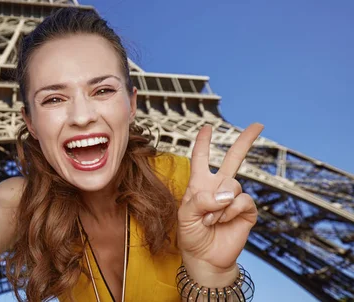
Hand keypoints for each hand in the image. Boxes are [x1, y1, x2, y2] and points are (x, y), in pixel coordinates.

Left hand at [177, 123, 263, 286]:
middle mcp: (219, 188)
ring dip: (219, 204)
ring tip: (210, 220)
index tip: (207, 127)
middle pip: (234, 159)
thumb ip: (200, 200)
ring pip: (233, 185)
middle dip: (245, 141)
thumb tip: (227, 194)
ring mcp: (234, 199)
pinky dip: (231, 210)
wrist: (206, 258)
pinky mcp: (246, 211)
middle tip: (258, 125)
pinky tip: (223, 221)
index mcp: (200, 185)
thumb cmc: (191, 235)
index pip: (202, 159)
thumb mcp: (185, 215)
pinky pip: (243, 200)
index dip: (204, 143)